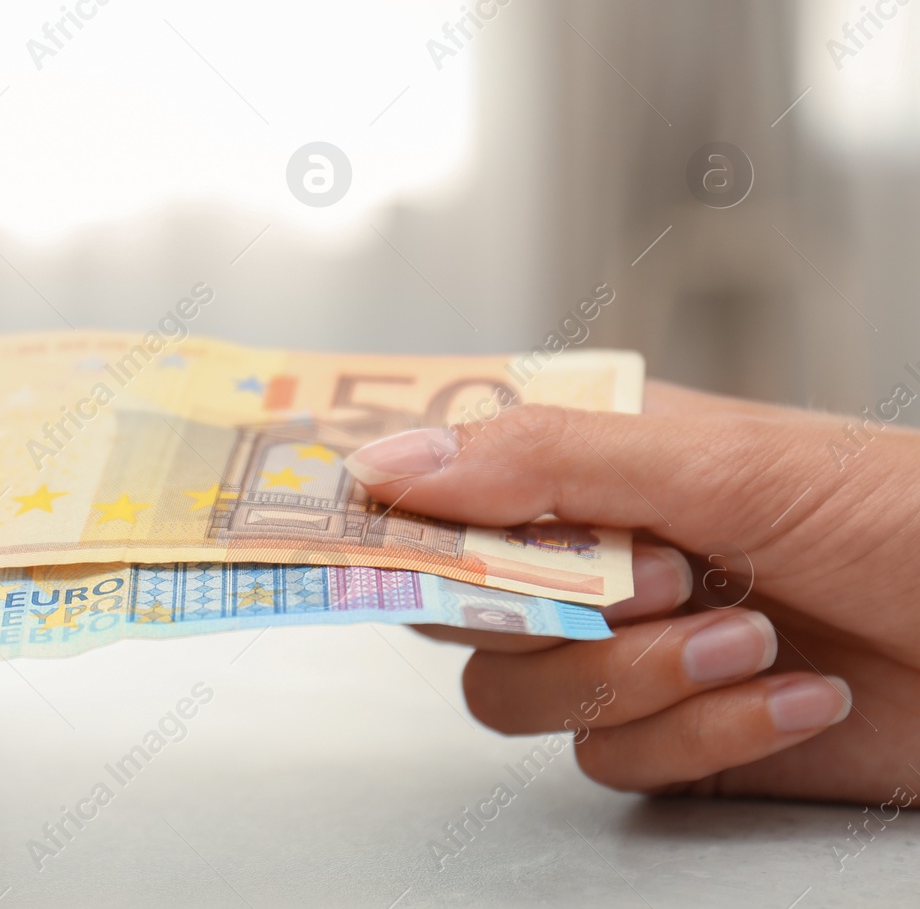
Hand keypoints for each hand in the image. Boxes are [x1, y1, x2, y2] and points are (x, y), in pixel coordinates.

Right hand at [343, 381, 919, 804]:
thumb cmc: (905, 515)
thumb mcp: (720, 463)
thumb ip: (545, 463)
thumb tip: (390, 467)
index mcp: (592, 461)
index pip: (443, 481)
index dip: (392, 511)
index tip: (356, 532)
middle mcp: (593, 555)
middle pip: (458, 607)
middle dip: (554, 610)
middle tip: (653, 580)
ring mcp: (628, 650)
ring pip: (522, 696)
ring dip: (641, 679)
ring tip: (749, 636)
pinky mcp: (673, 737)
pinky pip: (616, 760)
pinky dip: (706, 736)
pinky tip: (792, 693)